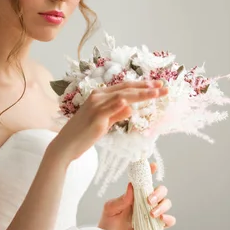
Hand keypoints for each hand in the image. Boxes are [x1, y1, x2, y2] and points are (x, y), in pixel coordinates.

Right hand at [48, 80, 168, 162]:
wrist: (67, 145)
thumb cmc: (84, 133)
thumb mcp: (104, 122)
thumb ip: (116, 114)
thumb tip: (130, 108)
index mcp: (99, 95)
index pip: (124, 87)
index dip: (141, 84)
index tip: (157, 85)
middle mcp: (98, 97)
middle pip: (126, 89)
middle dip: (146, 87)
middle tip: (163, 86)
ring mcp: (96, 106)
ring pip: (122, 96)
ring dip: (141, 94)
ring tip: (156, 93)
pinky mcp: (96, 118)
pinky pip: (110, 109)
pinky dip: (119, 104)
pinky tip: (130, 102)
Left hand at [97, 162, 175, 229]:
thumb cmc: (109, 222)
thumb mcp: (110, 209)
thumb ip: (120, 199)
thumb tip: (130, 186)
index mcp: (135, 193)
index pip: (145, 180)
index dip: (151, 171)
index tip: (153, 165)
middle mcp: (146, 201)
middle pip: (161, 190)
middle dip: (158, 192)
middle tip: (149, 200)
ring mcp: (152, 213)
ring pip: (167, 203)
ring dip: (162, 206)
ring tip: (152, 213)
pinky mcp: (156, 226)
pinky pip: (169, 220)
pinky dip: (168, 218)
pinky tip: (161, 219)